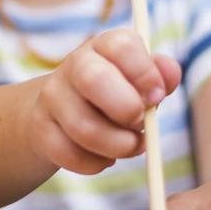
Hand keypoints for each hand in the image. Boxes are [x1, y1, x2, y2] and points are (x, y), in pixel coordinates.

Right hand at [24, 29, 180, 174]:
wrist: (62, 113)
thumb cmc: (114, 95)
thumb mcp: (139, 82)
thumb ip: (159, 76)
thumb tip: (170, 72)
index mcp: (104, 46)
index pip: (121, 46)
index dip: (144, 73)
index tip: (157, 96)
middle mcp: (74, 64)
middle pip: (94, 79)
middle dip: (125, 109)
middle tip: (140, 124)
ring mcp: (52, 95)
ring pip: (83, 126)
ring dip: (116, 145)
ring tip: (129, 146)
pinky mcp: (39, 127)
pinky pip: (69, 153)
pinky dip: (95, 163)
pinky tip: (103, 157)